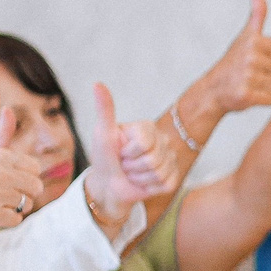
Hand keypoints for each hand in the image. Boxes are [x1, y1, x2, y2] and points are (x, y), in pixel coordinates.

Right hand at [0, 107, 49, 239]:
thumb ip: (1, 134)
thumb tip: (8, 109)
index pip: (35, 169)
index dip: (25, 178)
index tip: (7, 180)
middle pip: (36, 188)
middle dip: (24, 195)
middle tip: (1, 195)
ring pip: (27, 205)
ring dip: (13, 209)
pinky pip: (16, 220)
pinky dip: (5, 221)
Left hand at [84, 83, 178, 223]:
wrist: (108, 184)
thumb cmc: (104, 157)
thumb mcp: (102, 133)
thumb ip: (104, 108)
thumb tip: (97, 83)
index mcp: (148, 128)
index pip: (145, 143)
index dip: (128, 152)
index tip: (119, 151)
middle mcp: (163, 141)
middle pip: (153, 160)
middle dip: (132, 167)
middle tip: (124, 164)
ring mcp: (170, 160)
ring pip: (159, 174)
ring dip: (138, 178)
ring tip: (132, 173)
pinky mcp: (173, 179)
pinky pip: (165, 184)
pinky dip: (148, 188)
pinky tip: (142, 182)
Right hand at [204, 0, 270, 112]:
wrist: (213, 90)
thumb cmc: (234, 61)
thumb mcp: (246, 35)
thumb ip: (257, 13)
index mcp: (256, 41)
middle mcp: (251, 56)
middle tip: (266, 77)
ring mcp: (248, 76)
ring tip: (261, 86)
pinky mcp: (246, 94)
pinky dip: (269, 100)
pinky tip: (257, 95)